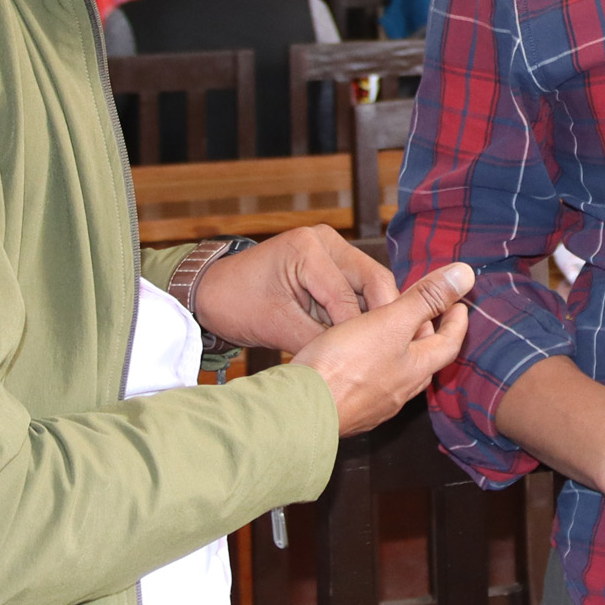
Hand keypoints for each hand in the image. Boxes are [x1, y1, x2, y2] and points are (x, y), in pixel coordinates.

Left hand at [194, 226, 399, 352]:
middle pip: (372, 279)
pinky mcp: (333, 262)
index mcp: (307, 248)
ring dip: (375, 315)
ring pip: (371, 284)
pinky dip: (362, 312)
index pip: (346, 295)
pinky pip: (358, 287)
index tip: (370, 362)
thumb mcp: (276, 326)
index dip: (359, 331)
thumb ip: (316, 341)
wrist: (213, 292)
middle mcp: (325, 240)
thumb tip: (352, 364)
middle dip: (381, 317)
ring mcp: (332, 248)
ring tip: (382, 348)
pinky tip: (368, 338)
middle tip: (390, 352)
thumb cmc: (236, 304)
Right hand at [292, 263, 473, 433]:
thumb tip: (465, 275)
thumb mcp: (389, 321)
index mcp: (415, 369)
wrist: (300, 411)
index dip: (457, 321)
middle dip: (428, 337)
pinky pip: (369, 387)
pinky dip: (372, 369)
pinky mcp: (348, 411)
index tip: (460, 304)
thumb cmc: (345, 364)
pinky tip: (356, 361)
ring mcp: (373, 406)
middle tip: (427, 316)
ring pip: (397, 375)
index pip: (449, 343)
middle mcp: (399, 392)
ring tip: (391, 335)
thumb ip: (426, 299)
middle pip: (424, 361)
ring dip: (399, 354)